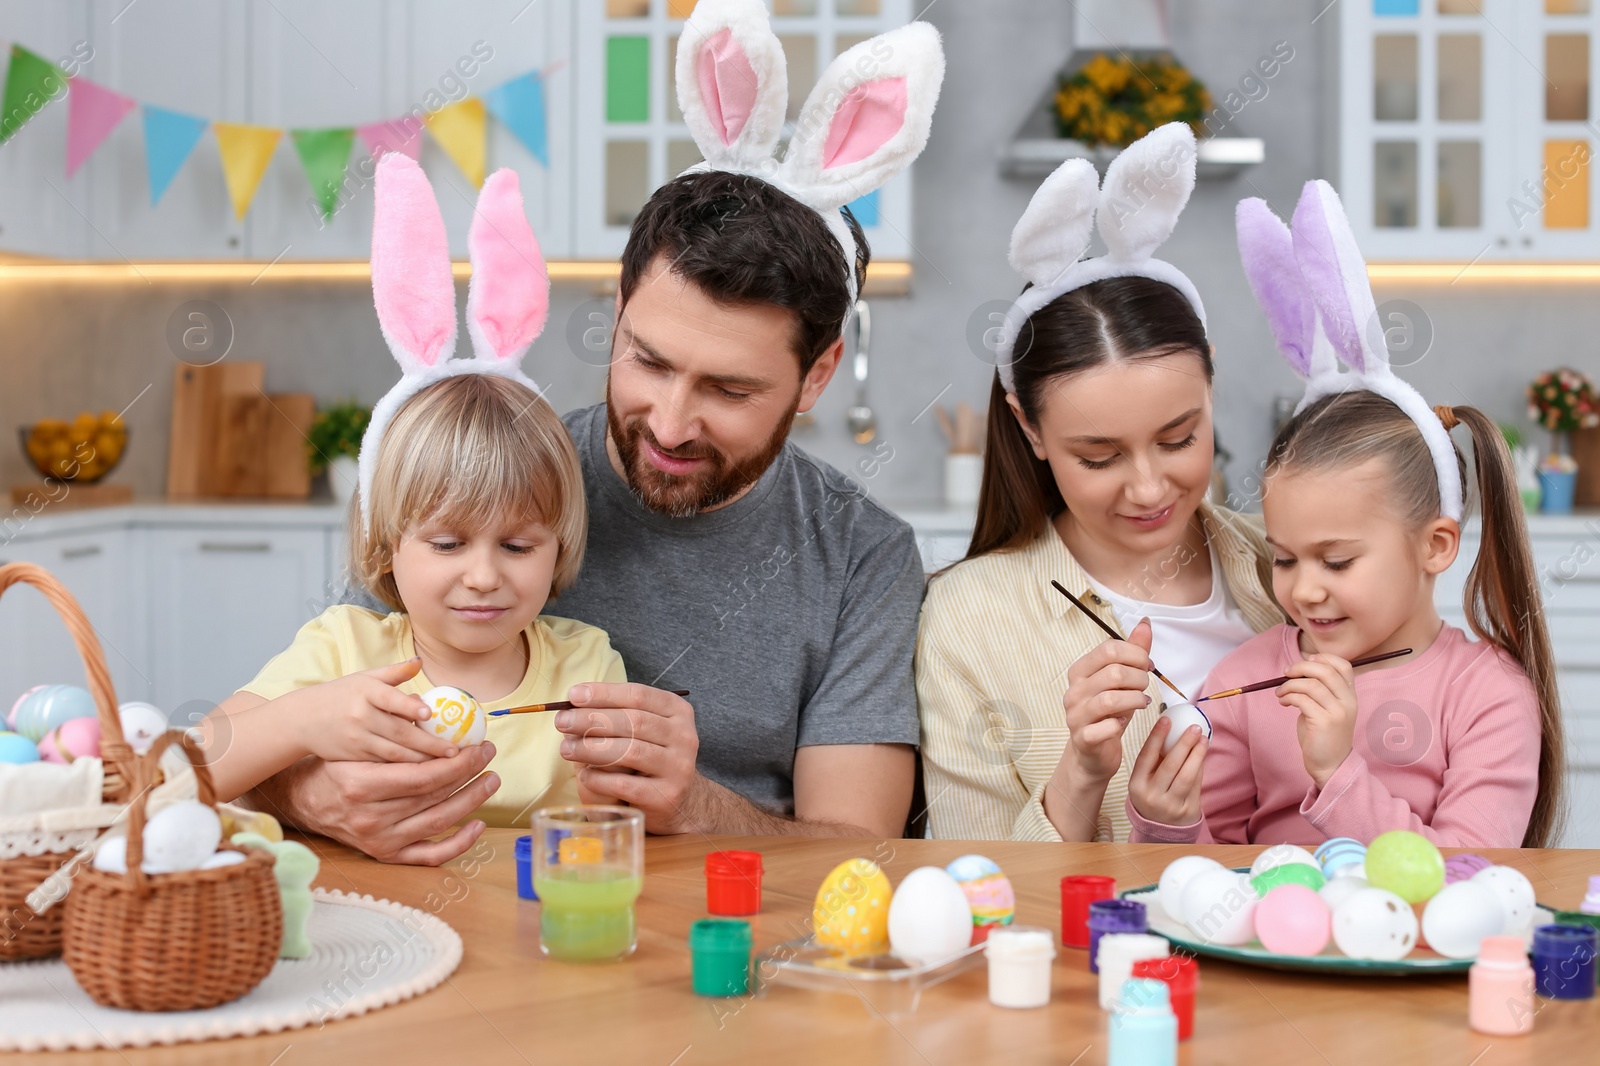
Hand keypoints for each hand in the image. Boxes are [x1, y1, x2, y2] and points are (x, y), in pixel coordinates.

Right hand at [252, 742, 500, 864]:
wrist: (304, 799)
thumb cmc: (336, 765)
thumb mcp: (358, 745)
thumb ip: (395, 736)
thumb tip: (443, 717)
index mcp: (360, 784)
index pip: (422, 775)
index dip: (458, 761)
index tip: (478, 745)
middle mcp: (368, 817)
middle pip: (433, 796)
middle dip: (469, 773)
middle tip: (488, 754)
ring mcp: (378, 840)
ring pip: (437, 821)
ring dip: (471, 801)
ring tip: (491, 780)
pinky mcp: (384, 855)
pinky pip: (428, 856)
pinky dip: (457, 844)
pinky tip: (477, 825)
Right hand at [290, 659, 457, 763]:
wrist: (302, 719)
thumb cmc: (340, 695)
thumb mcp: (364, 678)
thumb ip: (393, 673)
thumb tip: (419, 662)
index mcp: (365, 691)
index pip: (389, 698)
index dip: (408, 706)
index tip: (428, 712)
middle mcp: (360, 715)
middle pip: (398, 731)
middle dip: (428, 743)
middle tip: (455, 750)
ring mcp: (356, 738)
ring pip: (393, 753)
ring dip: (421, 760)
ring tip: (448, 764)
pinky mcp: (354, 756)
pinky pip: (384, 765)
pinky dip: (405, 770)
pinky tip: (425, 774)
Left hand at [553, 683, 701, 833]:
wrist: (679, 799)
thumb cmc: (650, 757)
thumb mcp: (642, 729)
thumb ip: (614, 715)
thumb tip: (571, 708)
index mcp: (677, 711)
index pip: (638, 695)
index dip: (604, 693)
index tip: (573, 695)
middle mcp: (684, 736)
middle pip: (633, 721)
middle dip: (592, 719)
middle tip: (562, 722)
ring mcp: (678, 767)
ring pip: (630, 751)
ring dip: (591, 748)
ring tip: (565, 749)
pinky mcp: (666, 795)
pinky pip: (626, 784)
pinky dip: (600, 778)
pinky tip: (584, 775)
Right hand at [1060, 618, 1154, 783]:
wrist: (1092, 752)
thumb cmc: (1107, 713)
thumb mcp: (1121, 681)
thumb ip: (1132, 653)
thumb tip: (1145, 624)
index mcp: (1080, 671)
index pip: (1109, 649)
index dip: (1135, 654)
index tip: (1147, 665)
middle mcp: (1074, 691)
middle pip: (1114, 673)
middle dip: (1139, 678)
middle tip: (1146, 686)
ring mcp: (1076, 715)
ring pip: (1111, 699)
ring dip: (1135, 699)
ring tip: (1143, 702)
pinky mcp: (1083, 738)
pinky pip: (1106, 727)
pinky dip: (1120, 724)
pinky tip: (1124, 722)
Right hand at [1127, 715, 1207, 825]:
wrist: (1161, 828)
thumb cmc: (1153, 795)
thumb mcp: (1144, 780)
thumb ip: (1154, 759)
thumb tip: (1171, 728)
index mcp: (1137, 785)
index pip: (1146, 756)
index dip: (1156, 736)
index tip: (1167, 719)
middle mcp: (1152, 796)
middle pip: (1170, 765)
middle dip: (1183, 743)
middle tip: (1194, 727)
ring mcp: (1170, 805)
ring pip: (1186, 775)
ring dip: (1197, 754)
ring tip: (1203, 739)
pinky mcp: (1187, 811)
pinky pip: (1196, 785)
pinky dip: (1200, 767)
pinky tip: (1202, 755)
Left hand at [1277, 653, 1358, 788]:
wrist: (1330, 765)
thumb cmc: (1322, 735)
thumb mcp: (1325, 708)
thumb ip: (1318, 690)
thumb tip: (1297, 670)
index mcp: (1350, 696)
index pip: (1344, 666)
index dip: (1324, 658)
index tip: (1306, 660)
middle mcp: (1348, 702)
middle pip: (1325, 671)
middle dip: (1301, 667)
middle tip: (1286, 673)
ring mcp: (1338, 712)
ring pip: (1311, 684)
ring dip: (1289, 685)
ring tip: (1280, 693)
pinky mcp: (1324, 722)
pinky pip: (1302, 699)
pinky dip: (1288, 696)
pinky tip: (1283, 702)